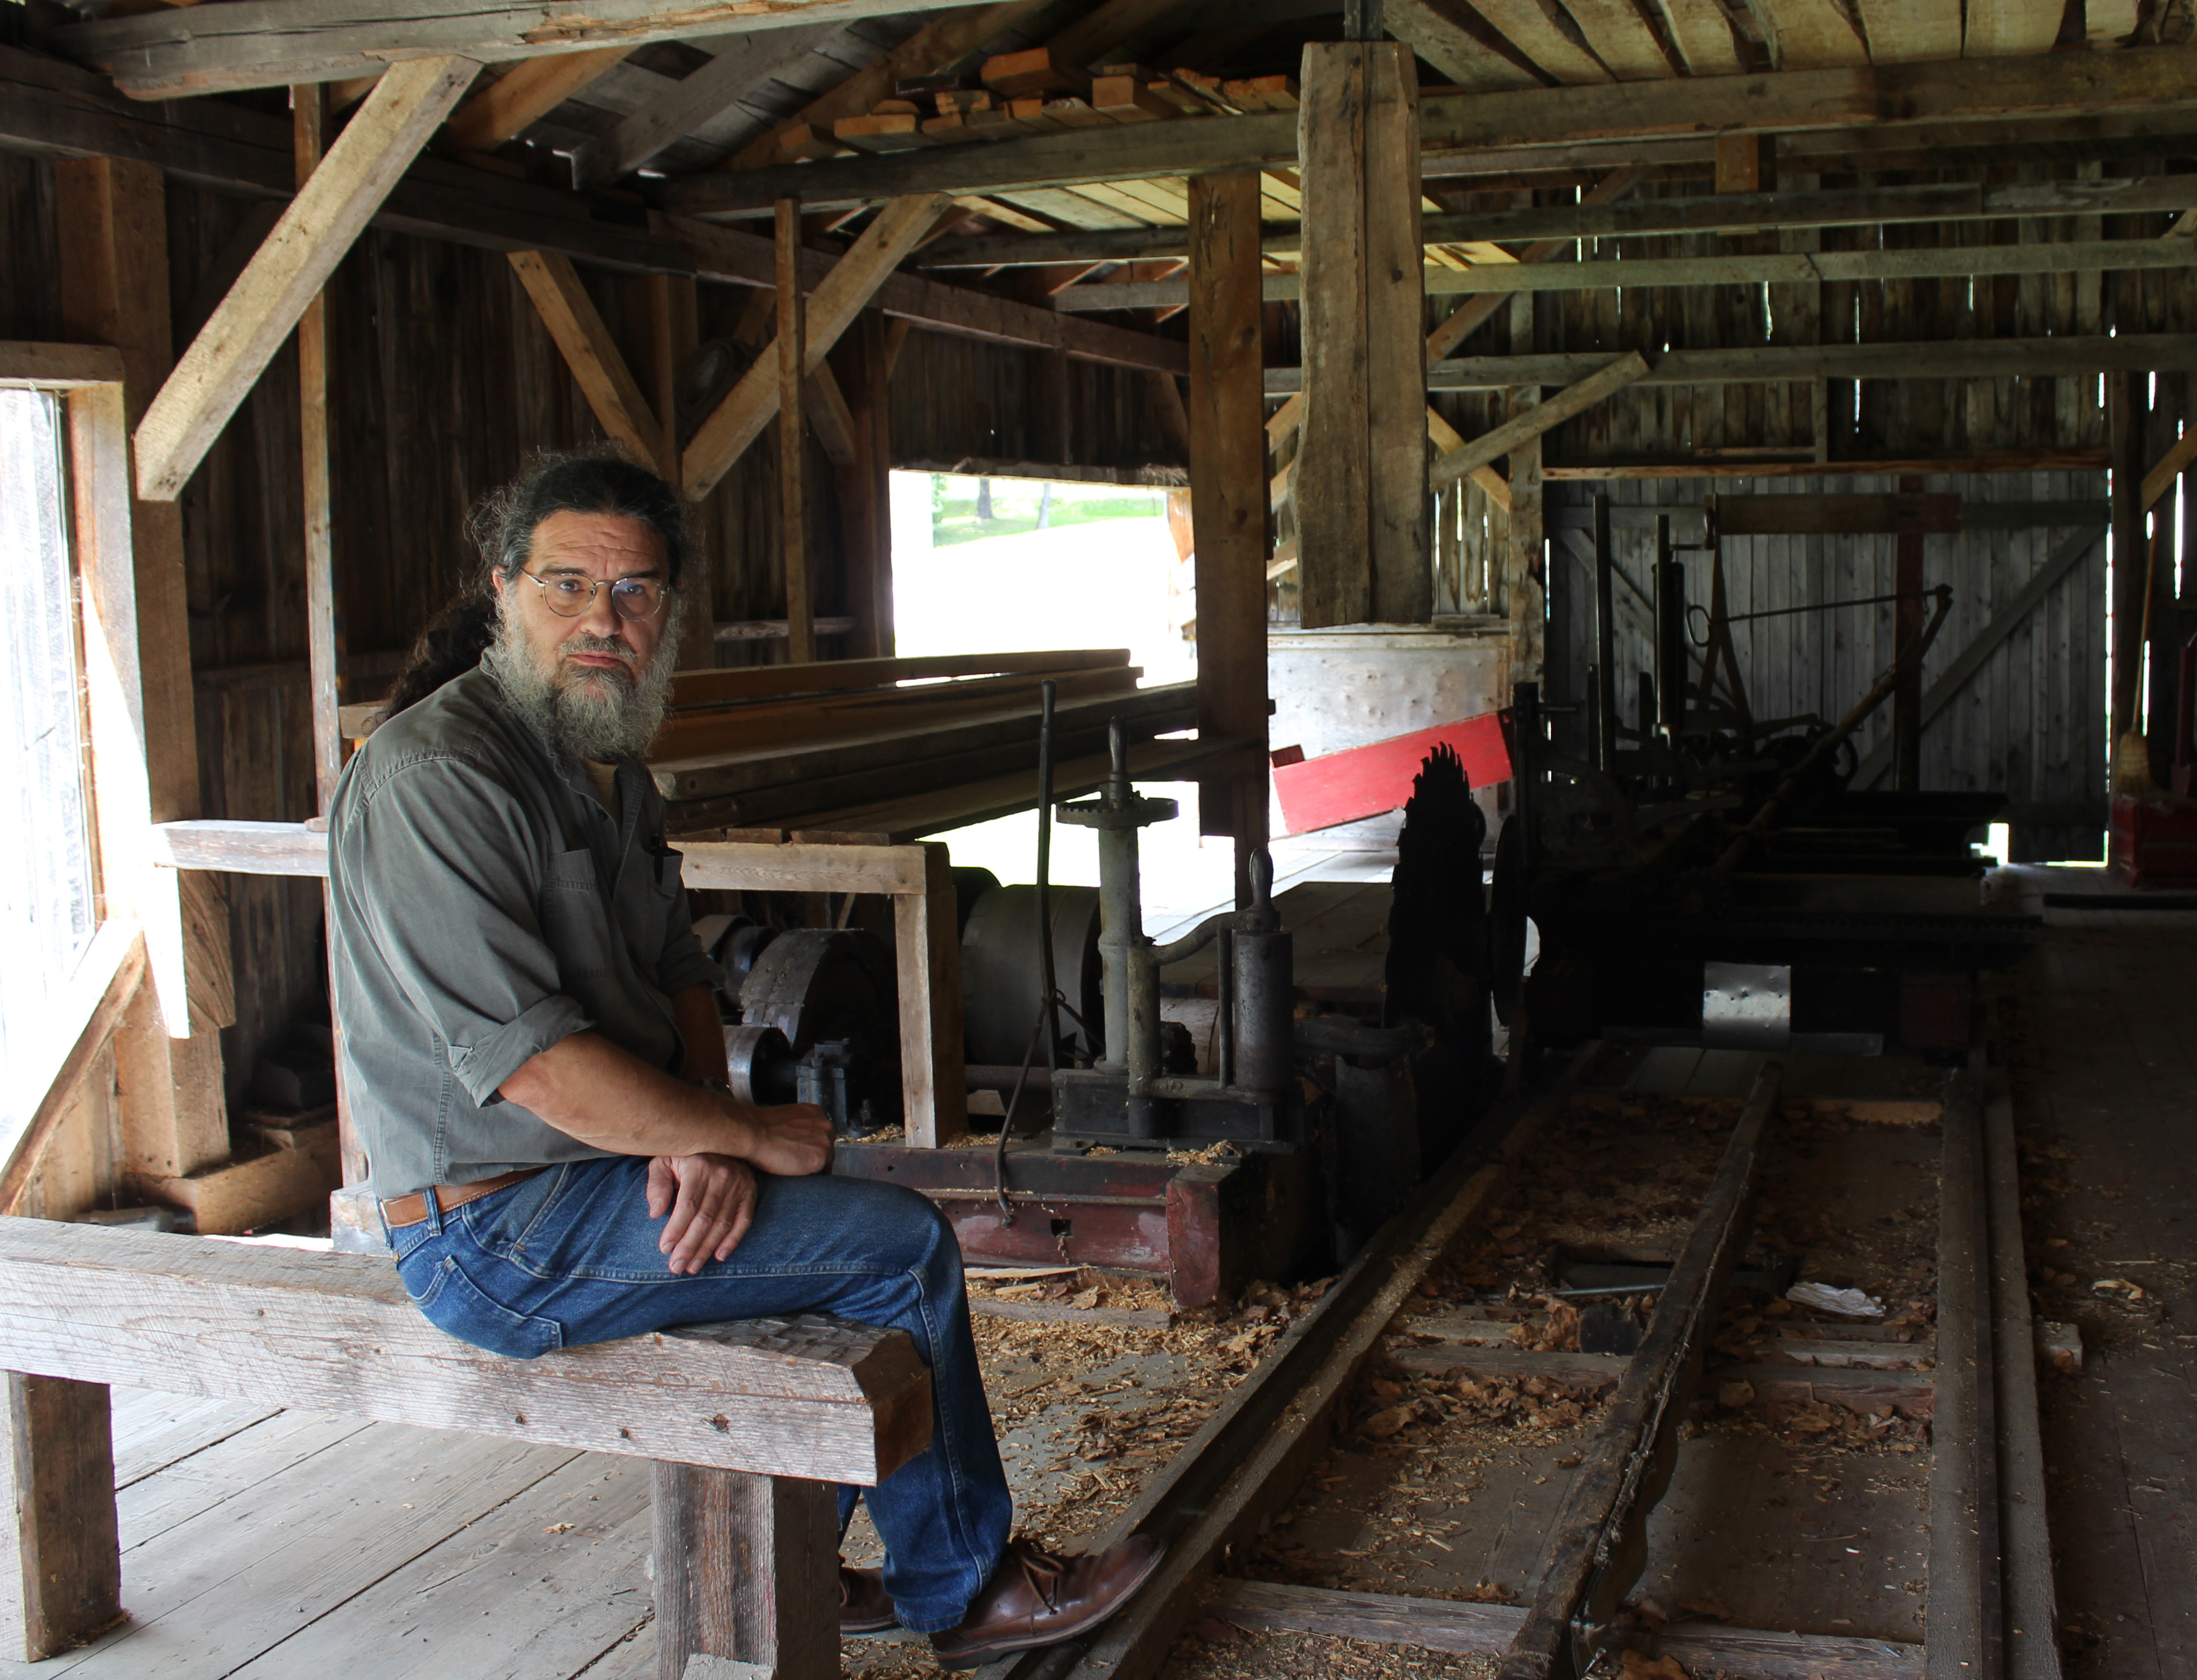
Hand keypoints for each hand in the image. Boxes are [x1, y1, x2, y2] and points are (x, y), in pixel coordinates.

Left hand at [646, 1153, 757, 1273]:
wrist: (717, 1137)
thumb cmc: (683, 1154)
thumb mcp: (663, 1160)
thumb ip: (657, 1185)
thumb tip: (655, 1213)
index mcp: (699, 1167)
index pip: (687, 1205)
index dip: (676, 1229)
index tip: (665, 1249)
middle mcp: (722, 1176)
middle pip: (705, 1219)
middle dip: (690, 1247)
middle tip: (677, 1267)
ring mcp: (739, 1184)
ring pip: (723, 1224)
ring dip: (707, 1249)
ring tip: (692, 1267)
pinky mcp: (750, 1191)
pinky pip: (744, 1220)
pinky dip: (733, 1240)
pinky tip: (719, 1255)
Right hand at [727, 1102, 834, 1177]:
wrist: (754, 1133)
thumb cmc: (762, 1126)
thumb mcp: (788, 1118)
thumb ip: (801, 1126)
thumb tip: (801, 1140)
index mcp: (817, 1113)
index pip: (822, 1135)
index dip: (812, 1146)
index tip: (803, 1153)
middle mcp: (826, 1126)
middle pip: (827, 1149)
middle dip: (815, 1156)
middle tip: (797, 1163)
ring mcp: (825, 1143)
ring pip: (825, 1162)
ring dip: (813, 1167)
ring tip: (794, 1168)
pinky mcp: (819, 1160)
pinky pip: (819, 1174)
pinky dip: (809, 1176)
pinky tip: (795, 1172)